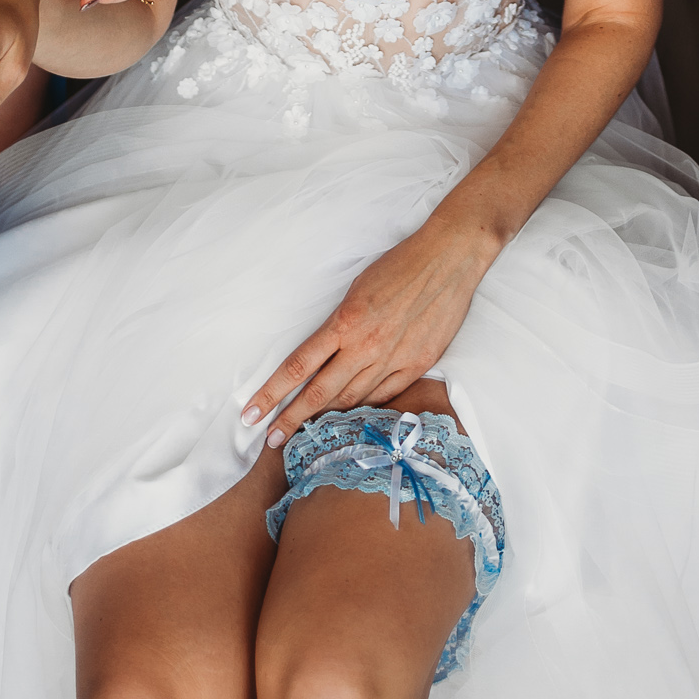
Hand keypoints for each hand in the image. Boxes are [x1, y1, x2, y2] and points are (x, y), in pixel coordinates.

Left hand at [241, 222, 492, 446]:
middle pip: (320, 393)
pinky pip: (384, 396)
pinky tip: (352, 420)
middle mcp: (366, 346)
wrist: (447, 259)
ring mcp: (393, 360)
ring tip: (307, 435)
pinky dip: (364, 409)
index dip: (272, 393)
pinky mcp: (417, 365)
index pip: (298, 367)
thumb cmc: (398, 265)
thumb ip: (339, 326)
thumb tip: (323, 353)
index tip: (251, 413)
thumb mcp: (356, 289)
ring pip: (352, 400)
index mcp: (345, 322)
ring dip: (327, 419)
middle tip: (271, 439)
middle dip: (292, 419)